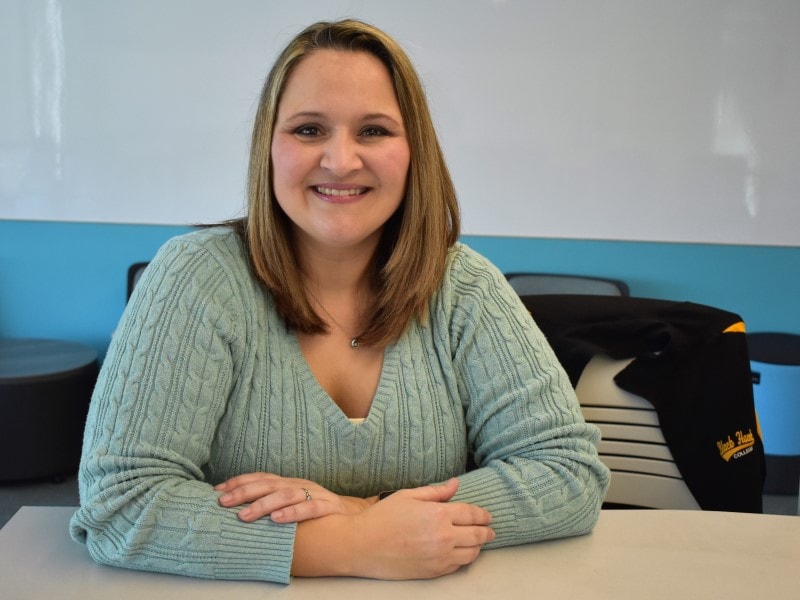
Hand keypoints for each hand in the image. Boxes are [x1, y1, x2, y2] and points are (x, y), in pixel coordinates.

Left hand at [215, 472, 369, 522]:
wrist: (354, 514)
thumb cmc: (317, 510)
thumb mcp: (293, 501)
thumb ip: (272, 501)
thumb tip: (240, 507)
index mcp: (288, 482)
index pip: (260, 477)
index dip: (239, 481)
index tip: (218, 490)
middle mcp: (298, 484)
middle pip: (268, 484)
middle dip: (243, 493)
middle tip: (223, 503)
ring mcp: (314, 493)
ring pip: (285, 495)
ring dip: (263, 505)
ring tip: (245, 515)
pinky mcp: (328, 506)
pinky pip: (309, 508)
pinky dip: (293, 513)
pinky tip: (278, 520)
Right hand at [347, 478, 494, 578]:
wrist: (362, 546)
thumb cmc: (382, 517)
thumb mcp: (408, 496)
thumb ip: (436, 492)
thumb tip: (455, 484)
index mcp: (438, 514)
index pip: (472, 514)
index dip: (482, 514)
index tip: (487, 515)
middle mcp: (443, 537)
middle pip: (477, 534)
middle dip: (487, 531)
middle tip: (491, 530)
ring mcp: (440, 557)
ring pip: (471, 553)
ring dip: (479, 546)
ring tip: (479, 542)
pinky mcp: (433, 572)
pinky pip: (457, 566)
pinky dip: (464, 559)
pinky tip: (463, 553)